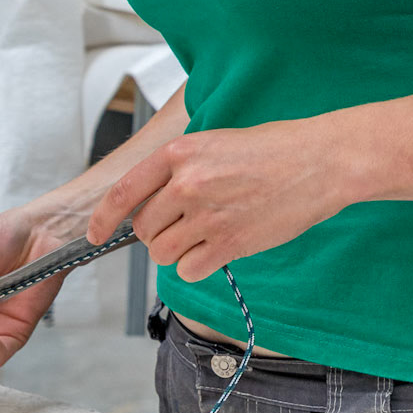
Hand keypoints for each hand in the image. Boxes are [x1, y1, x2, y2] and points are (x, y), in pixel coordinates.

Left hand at [85, 116, 351, 279]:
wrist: (318, 162)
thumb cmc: (272, 149)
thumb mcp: (213, 143)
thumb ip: (179, 170)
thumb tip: (152, 202)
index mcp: (178, 154)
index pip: (123, 193)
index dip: (103, 219)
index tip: (95, 234)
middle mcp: (186, 185)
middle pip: (144, 229)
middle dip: (156, 233)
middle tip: (183, 225)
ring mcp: (207, 216)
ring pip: (163, 253)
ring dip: (176, 251)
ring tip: (203, 235)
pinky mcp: (230, 244)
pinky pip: (190, 270)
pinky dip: (199, 265)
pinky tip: (217, 248)